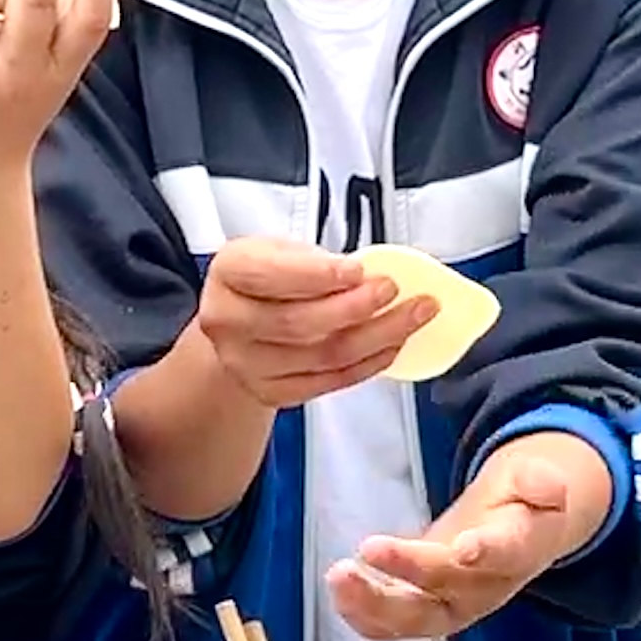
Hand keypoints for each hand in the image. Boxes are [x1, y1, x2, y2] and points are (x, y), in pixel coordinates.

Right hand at [193, 240, 439, 412]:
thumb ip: (320, 261)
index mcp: (229, 272)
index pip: (273, 275)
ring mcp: (246, 363)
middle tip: (395, 291)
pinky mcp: (270, 391)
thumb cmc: (269, 279)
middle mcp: (228, 321)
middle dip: (357, 307)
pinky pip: (330, 381)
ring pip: (323, 355)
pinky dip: (369, 364)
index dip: (319, 275)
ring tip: (412, 316)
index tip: (360, 270)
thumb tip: (378, 276)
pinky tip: (392, 345)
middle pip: (300, 322)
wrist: (241, 322)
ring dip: (378, 336)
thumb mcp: (285, 250)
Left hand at [330, 432, 610, 640]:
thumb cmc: (520, 507)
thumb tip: (546, 482)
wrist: (516, 540)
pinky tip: (339, 595)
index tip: (463, 548)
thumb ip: (538, 481)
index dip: (486, 552)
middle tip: (368, 548)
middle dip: (409, 571)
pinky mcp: (427, 616)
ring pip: (416, 617)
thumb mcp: (535, 483)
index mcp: (520, 550)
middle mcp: (487, 588)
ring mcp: (455, 609)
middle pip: (449, 586)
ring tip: (339, 575)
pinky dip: (363, 617)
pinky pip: (394, 627)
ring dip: (374, 602)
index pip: (506, 553)